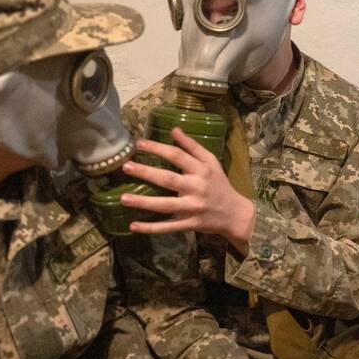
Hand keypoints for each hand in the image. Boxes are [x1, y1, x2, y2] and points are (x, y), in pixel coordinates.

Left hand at [120, 127, 256, 246]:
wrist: (234, 213)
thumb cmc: (219, 184)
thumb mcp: (211, 162)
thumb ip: (192, 146)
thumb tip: (174, 129)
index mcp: (202, 170)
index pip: (177, 156)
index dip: (158, 148)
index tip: (138, 143)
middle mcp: (197, 188)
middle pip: (169, 179)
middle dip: (147, 173)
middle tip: (126, 166)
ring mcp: (192, 208)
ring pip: (166, 205)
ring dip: (144, 202)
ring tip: (123, 198)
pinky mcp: (189, 223)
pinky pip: (168, 227)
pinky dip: (151, 228)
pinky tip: (133, 226)